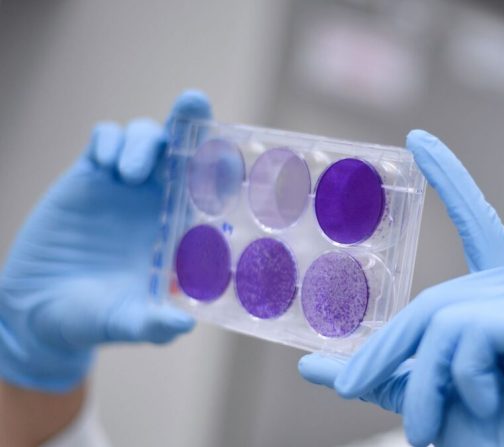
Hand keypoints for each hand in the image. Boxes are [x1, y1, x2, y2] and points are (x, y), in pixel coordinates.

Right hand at [0, 91, 211, 392]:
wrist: (40, 313)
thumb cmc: (97, 320)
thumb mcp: (127, 323)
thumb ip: (154, 324)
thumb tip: (182, 324)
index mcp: (181, 229)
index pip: (211, 190)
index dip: (223, 166)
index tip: (234, 149)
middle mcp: (160, 202)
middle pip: (184, 149)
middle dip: (190, 120)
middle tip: (194, 102)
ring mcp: (125, 187)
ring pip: (148, 138)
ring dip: (144, 142)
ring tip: (128, 175)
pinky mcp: (88, 178)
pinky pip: (106, 139)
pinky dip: (110, 141)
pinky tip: (105, 165)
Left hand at [299, 130, 503, 445]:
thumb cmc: (487, 436)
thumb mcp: (417, 394)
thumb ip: (377, 371)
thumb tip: (315, 365)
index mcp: (497, 300)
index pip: (473, 225)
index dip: (450, 179)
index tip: (419, 141)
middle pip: (435, 300)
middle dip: (389, 350)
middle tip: (356, 386)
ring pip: (448, 318)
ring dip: (423, 379)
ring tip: (432, 421)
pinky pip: (475, 332)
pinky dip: (462, 378)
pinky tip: (488, 400)